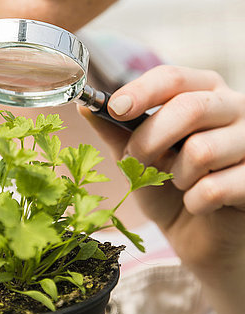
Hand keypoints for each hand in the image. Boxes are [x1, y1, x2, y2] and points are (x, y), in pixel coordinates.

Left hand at [79, 65, 244, 279]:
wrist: (201, 235)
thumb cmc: (170, 189)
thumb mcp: (138, 158)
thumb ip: (117, 132)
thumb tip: (84, 107)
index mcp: (204, 92)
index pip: (174, 78)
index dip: (141, 91)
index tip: (114, 109)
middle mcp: (235, 107)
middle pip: (189, 108)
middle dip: (150, 141)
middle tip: (137, 162)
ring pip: (202, 151)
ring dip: (176, 177)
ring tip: (179, 184)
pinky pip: (214, 188)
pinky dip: (194, 203)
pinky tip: (199, 205)